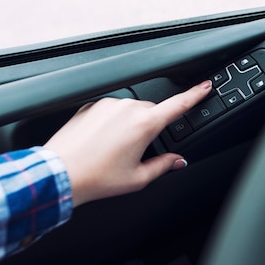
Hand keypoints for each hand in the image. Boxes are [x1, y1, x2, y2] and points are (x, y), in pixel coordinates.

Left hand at [45, 80, 211, 206]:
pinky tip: (100, 143)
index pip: (178, 105)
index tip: (205, 85)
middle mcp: (127, 108)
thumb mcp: (138, 179)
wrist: (60, 173)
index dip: (195, 94)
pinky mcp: (91, 105)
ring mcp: (107, 104)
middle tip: (135, 151)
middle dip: (149, 128)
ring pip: (129, 111)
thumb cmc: (96, 177)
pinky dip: (110, 123)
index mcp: (144, 124)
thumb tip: (177, 161)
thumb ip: (164, 166)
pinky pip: (110, 111)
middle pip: (151, 111)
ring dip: (128, 125)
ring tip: (112, 150)